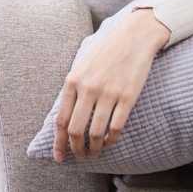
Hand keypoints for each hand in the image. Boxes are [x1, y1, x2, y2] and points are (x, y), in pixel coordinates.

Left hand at [53, 8, 170, 161]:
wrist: (133, 35)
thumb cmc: (106, 49)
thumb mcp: (81, 63)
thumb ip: (72, 86)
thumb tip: (65, 114)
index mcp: (73, 80)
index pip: (61, 120)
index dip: (59, 143)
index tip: (59, 157)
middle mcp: (88, 88)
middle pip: (76, 131)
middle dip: (76, 150)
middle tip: (80, 157)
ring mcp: (108, 93)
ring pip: (95, 133)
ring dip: (94, 148)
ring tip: (94, 153)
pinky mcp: (127, 97)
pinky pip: (116, 127)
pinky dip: (111, 140)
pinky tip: (109, 141)